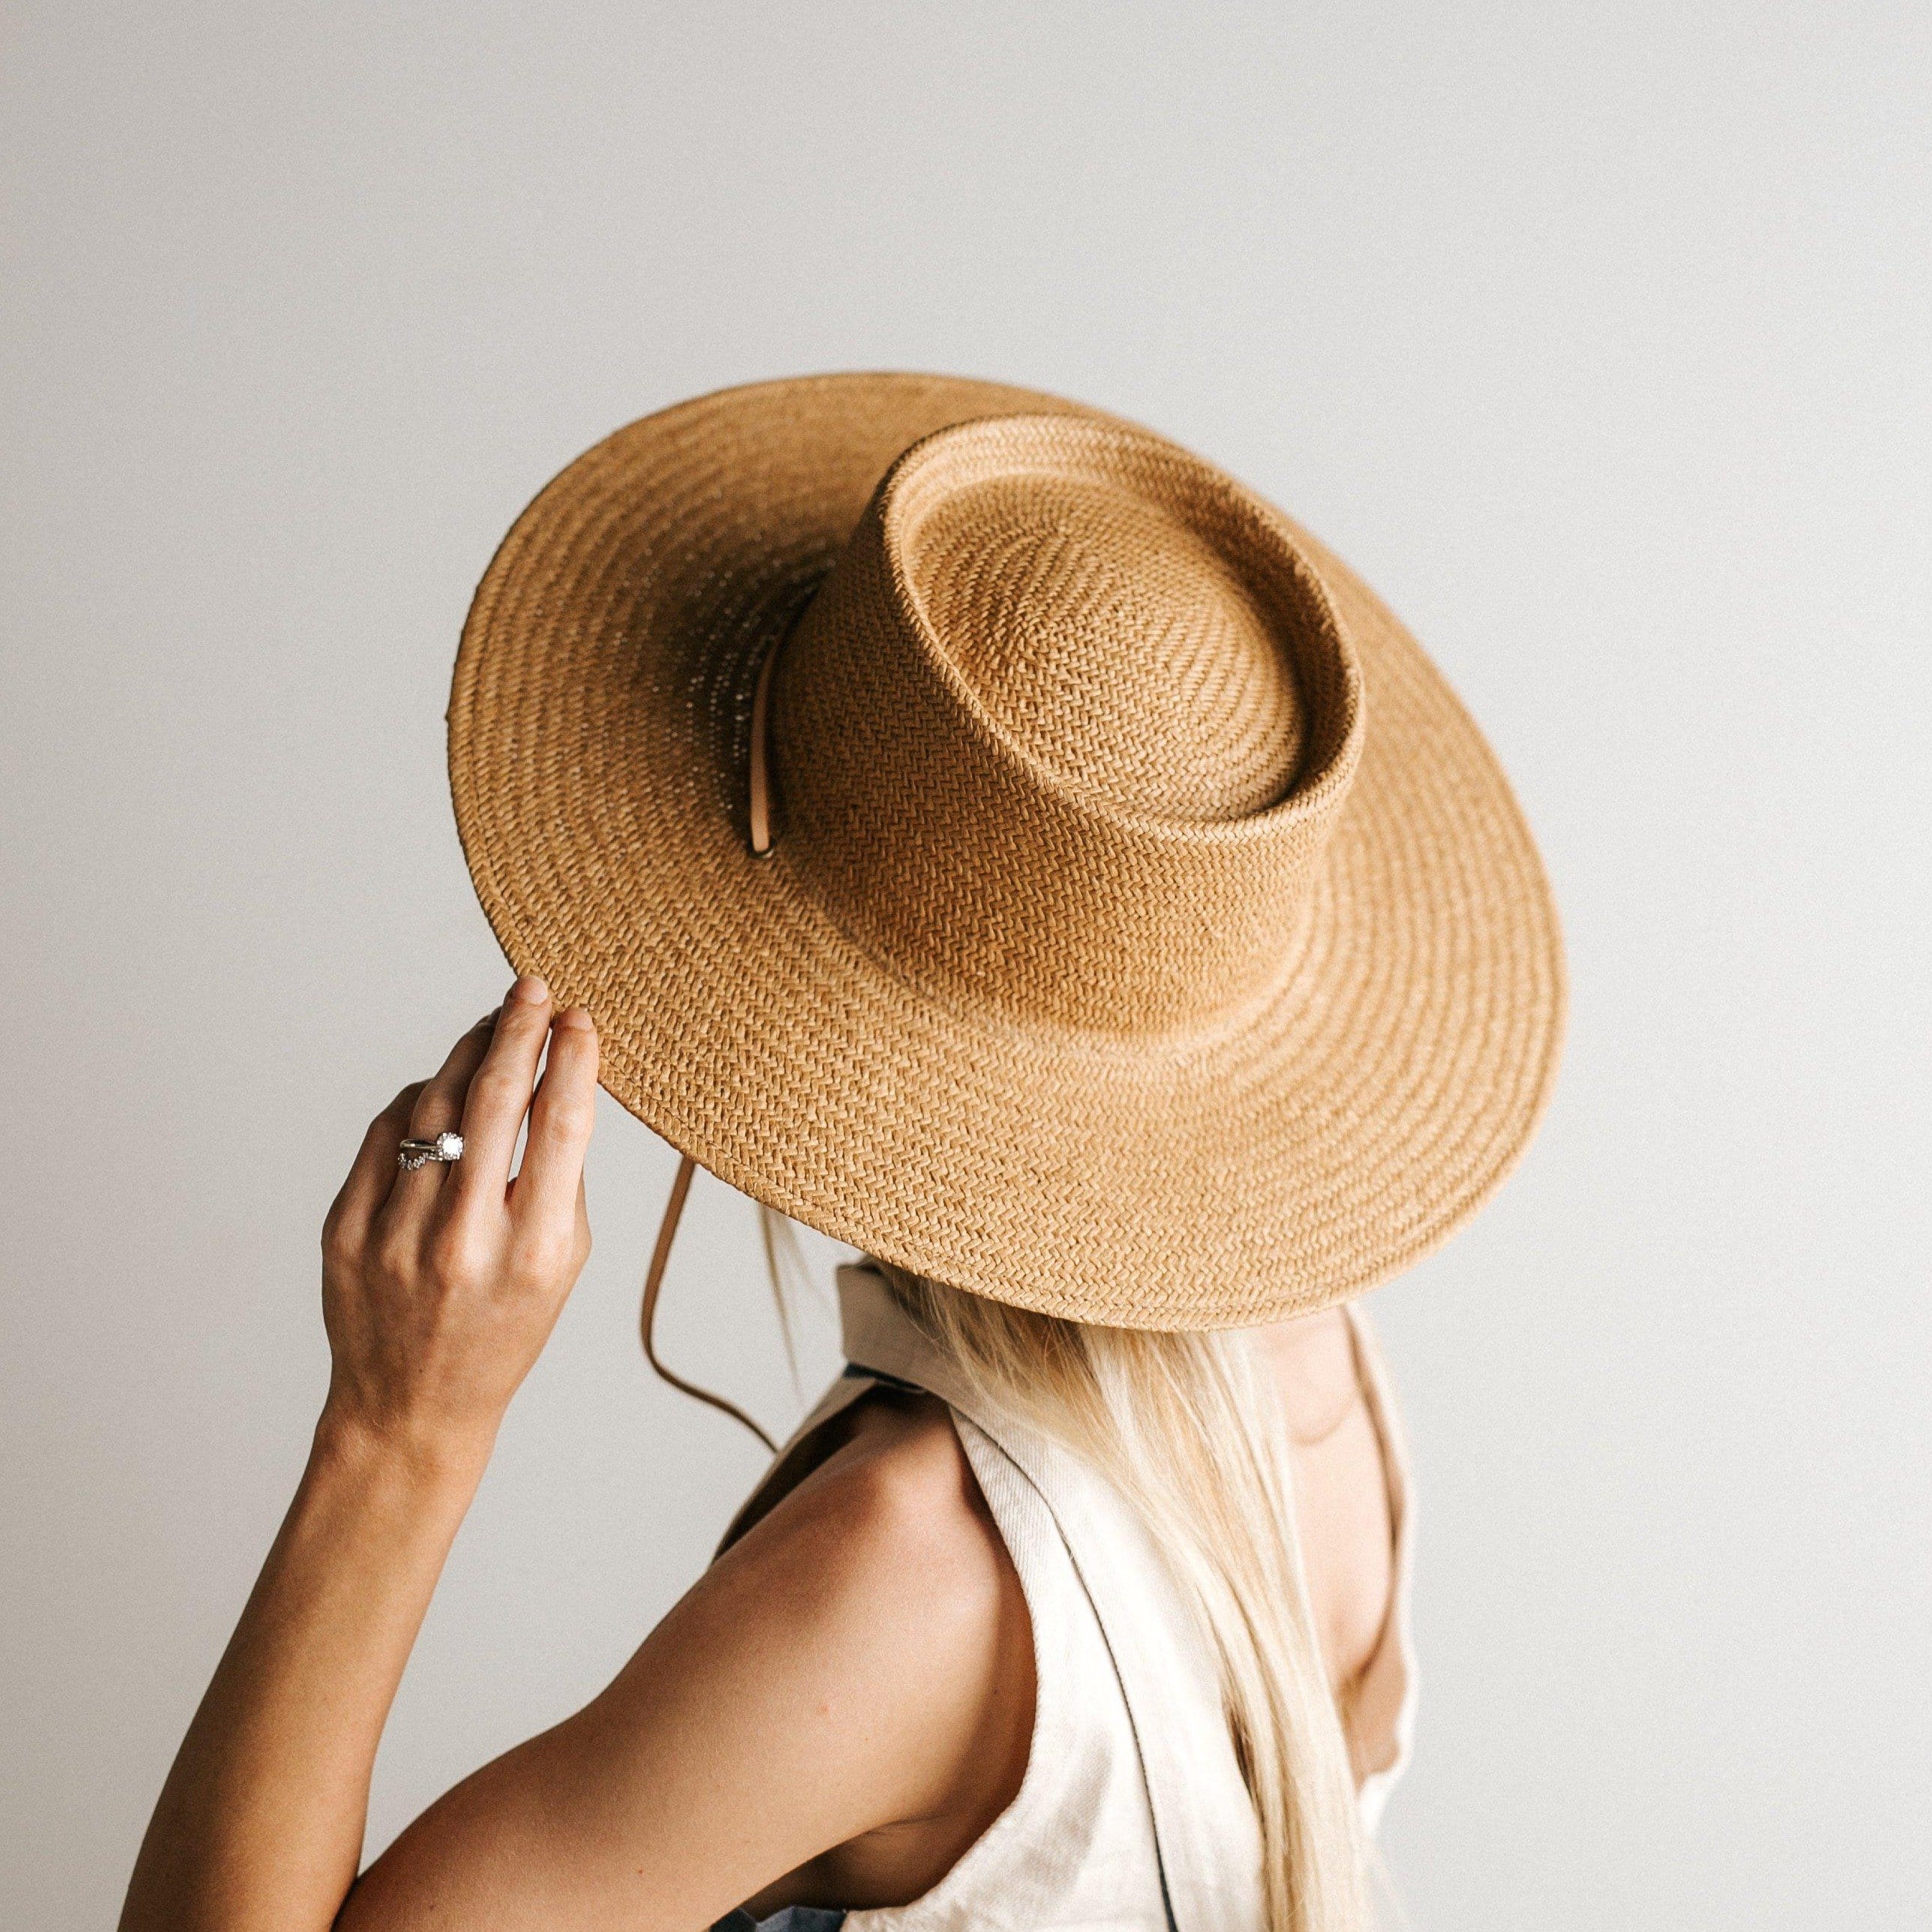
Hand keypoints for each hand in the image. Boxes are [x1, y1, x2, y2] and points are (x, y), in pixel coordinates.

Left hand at [318, 975, 597, 1466]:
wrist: (412, 1406)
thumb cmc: (503, 1329)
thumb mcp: (562, 1264)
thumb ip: (561, 1177)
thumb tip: (557, 1076)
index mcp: (535, 1251)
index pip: (560, 1125)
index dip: (572, 1058)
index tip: (578, 1018)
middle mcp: (465, 1239)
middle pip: (495, 1100)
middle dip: (517, 1030)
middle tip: (531, 989)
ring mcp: (397, 1235)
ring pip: (433, 1104)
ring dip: (467, 1053)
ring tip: (491, 1027)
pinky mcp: (346, 1231)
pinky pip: (384, 1134)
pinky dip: (415, 1099)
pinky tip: (440, 1089)